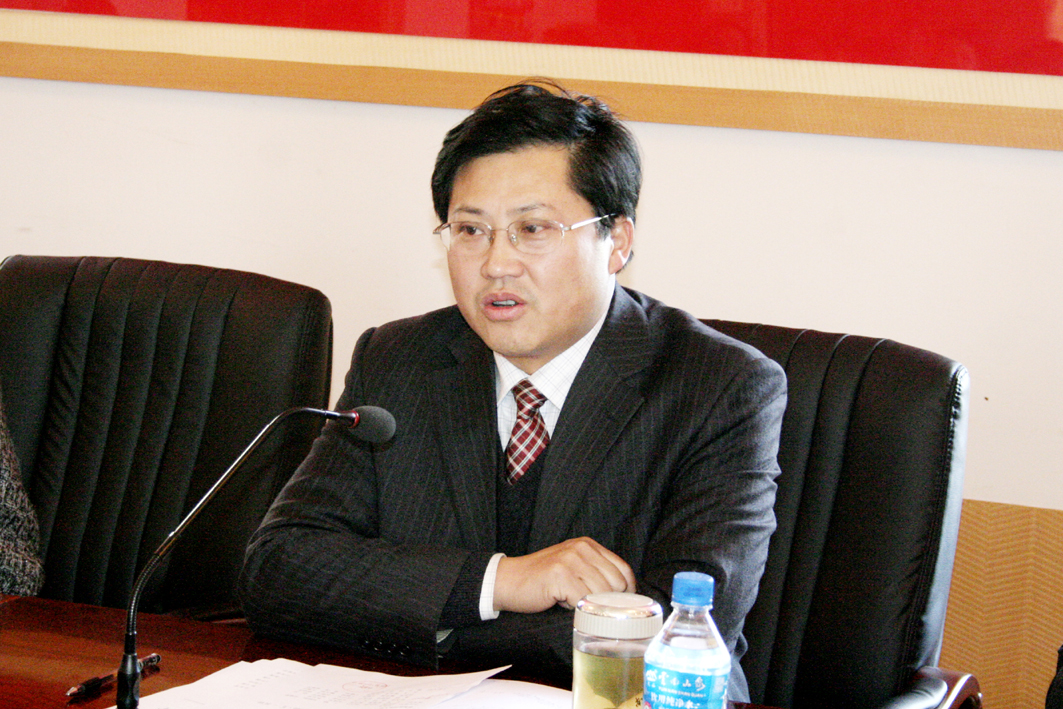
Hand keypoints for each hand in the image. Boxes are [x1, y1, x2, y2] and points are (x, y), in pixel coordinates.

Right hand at [493, 537, 635, 613]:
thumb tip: (623, 596)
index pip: (624, 570)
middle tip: (586, 604)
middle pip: (616, 584)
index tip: (618, 605)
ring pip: (602, 593)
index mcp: (588, 545)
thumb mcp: (573, 568)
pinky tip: (562, 602)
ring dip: (588, 604)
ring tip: (569, 599)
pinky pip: (583, 600)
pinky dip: (576, 608)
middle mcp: (581, 548)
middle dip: (606, 601)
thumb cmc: (541, 580)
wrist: (507, 581)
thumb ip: (595, 574)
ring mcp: (570, 560)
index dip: (626, 591)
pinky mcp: (560, 575)